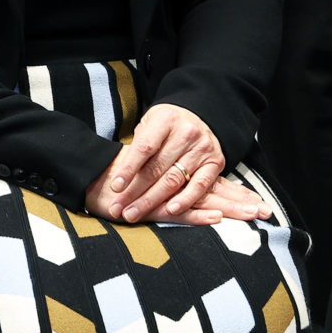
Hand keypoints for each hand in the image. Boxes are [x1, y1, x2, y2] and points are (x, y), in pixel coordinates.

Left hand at [85, 105, 258, 223]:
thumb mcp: (148, 124)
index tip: (115, 187)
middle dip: (135, 192)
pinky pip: (200, 186)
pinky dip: (185, 200)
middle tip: (119, 209)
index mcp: (166, 119)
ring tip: (135, 214)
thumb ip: (137, 146)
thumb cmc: (165, 126)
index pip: (144, 148)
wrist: (196, 118)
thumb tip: (118, 178)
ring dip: (152, 201)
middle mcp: (186, 132)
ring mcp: (203, 148)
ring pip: (174, 180)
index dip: (129, 169)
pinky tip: (170, 210)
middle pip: (157, 168)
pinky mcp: (216, 162)